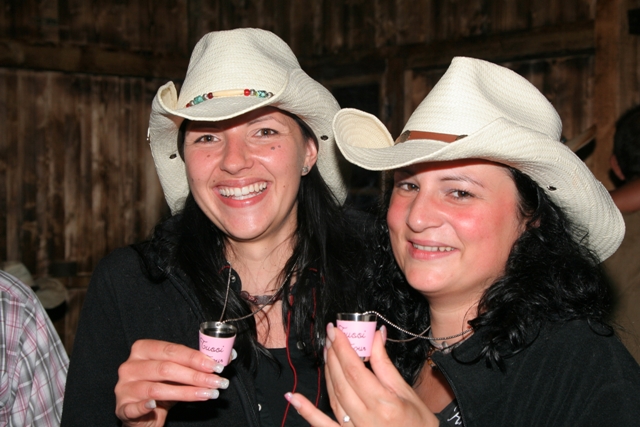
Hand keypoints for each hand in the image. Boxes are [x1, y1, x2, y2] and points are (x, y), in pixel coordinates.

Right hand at [115, 339, 231, 425]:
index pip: (171, 350)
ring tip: (209, 394)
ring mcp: (124, 387)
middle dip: (196, 375)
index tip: (217, 366)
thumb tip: (230, 355)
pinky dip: (145, 405)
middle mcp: (130, 366)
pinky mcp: (122, 408)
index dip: (195, 357)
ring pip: (157, 388)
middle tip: (218, 382)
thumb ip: (199, 363)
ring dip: (187, 392)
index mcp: (143, 349)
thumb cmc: (163, 388)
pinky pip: (133, 407)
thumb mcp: (179, 373)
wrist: (142, 416)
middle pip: (166, 368)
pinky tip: (157, 406)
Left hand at [287, 325, 438, 426]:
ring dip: (327, 372)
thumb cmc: (419, 424)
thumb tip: (376, 335)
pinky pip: (322, 424)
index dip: (342, 347)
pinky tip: (292, 397)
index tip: (336, 330)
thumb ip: (386, 365)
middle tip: (330, 334)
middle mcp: (366, 417)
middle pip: (341, 380)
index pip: (355, 369)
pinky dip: (306, 411)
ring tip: (325, 351)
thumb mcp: (408, 392)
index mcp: (384, 404)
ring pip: (333, 396)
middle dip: (333, 354)